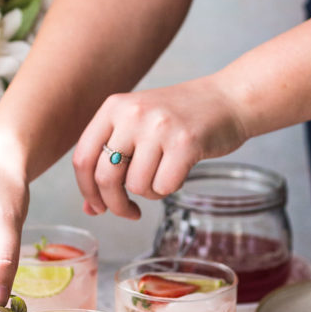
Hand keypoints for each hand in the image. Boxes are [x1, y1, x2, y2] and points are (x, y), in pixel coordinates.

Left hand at [72, 75, 246, 217]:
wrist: (227, 100)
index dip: (87, 190)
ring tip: (163, 176)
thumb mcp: (138, 128)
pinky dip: (170, 189)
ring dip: (149, 192)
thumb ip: (111, 161)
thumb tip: (90, 208)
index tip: (98, 207)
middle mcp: (133, 113)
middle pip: (105, 176)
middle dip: (115, 204)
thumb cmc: (180, 117)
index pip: (82, 158)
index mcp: (114, 107)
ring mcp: (159, 127)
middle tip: (129, 211)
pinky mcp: (185, 143)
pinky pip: (164, 187)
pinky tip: (178, 174)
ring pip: (136, 186)